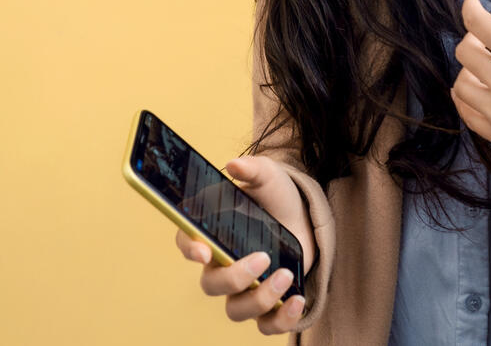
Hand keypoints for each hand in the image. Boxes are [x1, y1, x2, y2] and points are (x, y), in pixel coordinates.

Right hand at [173, 155, 311, 333]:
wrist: (304, 217)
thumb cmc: (275, 196)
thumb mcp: (267, 176)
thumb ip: (252, 169)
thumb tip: (235, 165)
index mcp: (212, 232)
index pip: (187, 243)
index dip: (189, 249)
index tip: (203, 250)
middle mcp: (222, 264)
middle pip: (211, 285)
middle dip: (235, 277)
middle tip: (263, 258)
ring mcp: (244, 288)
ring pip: (236, 310)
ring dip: (260, 299)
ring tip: (286, 276)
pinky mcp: (268, 303)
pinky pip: (265, 326)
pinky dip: (280, 321)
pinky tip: (297, 301)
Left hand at [451, 0, 490, 193]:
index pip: (478, 24)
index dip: (471, 8)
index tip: (473, 2)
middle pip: (464, 53)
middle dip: (472, 37)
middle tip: (487, 37)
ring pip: (460, 85)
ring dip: (467, 70)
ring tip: (486, 66)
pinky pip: (467, 116)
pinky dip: (466, 100)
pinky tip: (479, 93)